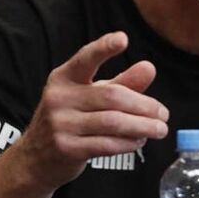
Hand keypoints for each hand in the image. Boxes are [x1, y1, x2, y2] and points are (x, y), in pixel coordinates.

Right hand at [12, 31, 168, 189]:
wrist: (36, 158)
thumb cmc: (70, 119)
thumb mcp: (91, 96)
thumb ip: (122, 82)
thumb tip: (149, 68)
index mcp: (64, 77)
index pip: (85, 58)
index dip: (103, 48)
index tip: (123, 39)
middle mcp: (59, 97)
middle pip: (111, 96)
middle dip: (144, 105)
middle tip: (163, 113)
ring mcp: (61, 124)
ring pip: (113, 122)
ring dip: (142, 127)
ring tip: (159, 129)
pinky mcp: (67, 148)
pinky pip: (106, 144)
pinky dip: (128, 143)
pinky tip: (139, 141)